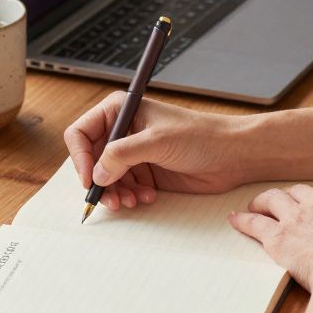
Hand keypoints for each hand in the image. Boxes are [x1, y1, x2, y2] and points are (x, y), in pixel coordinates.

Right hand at [63, 92, 250, 210]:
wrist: (231, 155)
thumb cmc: (200, 136)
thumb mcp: (157, 141)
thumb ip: (122, 155)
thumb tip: (97, 174)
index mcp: (120, 111)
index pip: (81, 133)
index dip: (81, 158)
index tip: (90, 179)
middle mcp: (123, 131)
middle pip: (91, 160)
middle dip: (99, 182)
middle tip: (111, 199)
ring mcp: (133, 153)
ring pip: (106, 179)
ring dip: (115, 193)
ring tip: (131, 202)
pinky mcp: (145, 172)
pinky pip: (124, 188)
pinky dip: (130, 196)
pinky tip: (147, 197)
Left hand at [229, 182, 312, 289]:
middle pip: (301, 192)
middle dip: (294, 198)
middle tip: (287, 204)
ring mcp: (297, 217)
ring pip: (274, 199)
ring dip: (264, 201)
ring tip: (257, 205)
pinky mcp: (278, 237)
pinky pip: (254, 223)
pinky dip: (243, 220)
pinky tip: (235, 218)